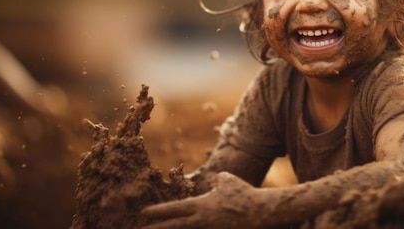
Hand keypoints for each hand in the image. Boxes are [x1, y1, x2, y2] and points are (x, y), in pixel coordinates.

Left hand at [141, 172, 265, 228]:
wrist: (260, 212)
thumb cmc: (244, 194)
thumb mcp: (229, 181)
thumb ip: (218, 180)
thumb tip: (216, 179)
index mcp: (201, 205)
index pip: (173, 209)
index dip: (157, 211)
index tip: (142, 213)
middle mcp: (201, 220)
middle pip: (173, 227)